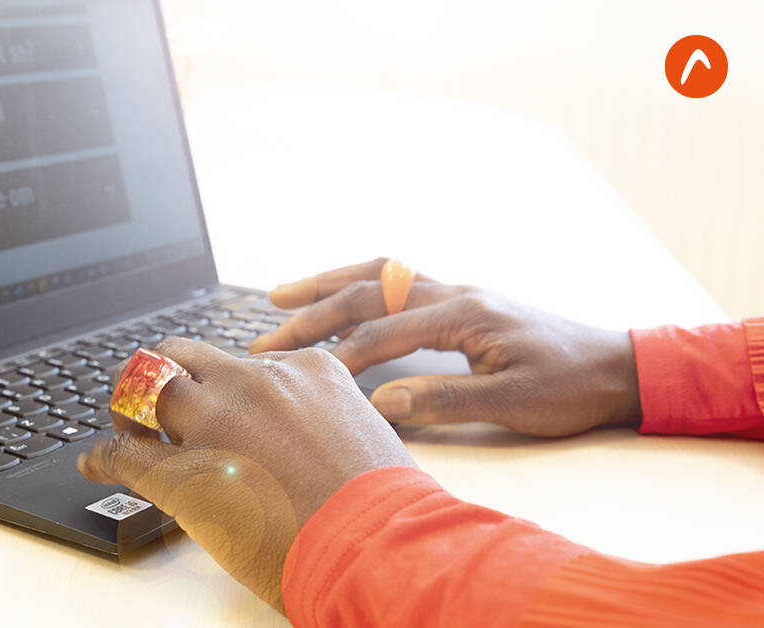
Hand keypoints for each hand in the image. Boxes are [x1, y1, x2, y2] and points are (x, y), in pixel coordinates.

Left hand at [77, 339, 412, 611]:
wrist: (377, 548)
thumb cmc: (384, 508)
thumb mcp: (364, 437)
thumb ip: (323, 421)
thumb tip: (301, 438)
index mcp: (303, 370)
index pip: (243, 362)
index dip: (224, 389)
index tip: (219, 408)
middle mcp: (253, 383)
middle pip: (183, 356)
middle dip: (164, 377)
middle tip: (156, 406)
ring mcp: (214, 421)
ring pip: (145, 387)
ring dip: (129, 408)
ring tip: (126, 429)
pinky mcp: (182, 471)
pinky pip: (122, 453)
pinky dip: (101, 456)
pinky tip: (94, 464)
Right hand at [250, 258, 642, 436]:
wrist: (616, 367)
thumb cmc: (570, 385)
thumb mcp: (513, 401)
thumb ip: (445, 398)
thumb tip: (381, 401)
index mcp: (465, 313)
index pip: (383, 331)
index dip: (338, 355)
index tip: (302, 376)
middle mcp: (455, 292)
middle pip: (367, 292)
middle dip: (312, 313)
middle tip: (268, 336)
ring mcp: (456, 292)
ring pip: (377, 275)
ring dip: (326, 284)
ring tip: (280, 295)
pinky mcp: (459, 301)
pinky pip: (395, 281)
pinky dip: (357, 284)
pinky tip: (339, 297)